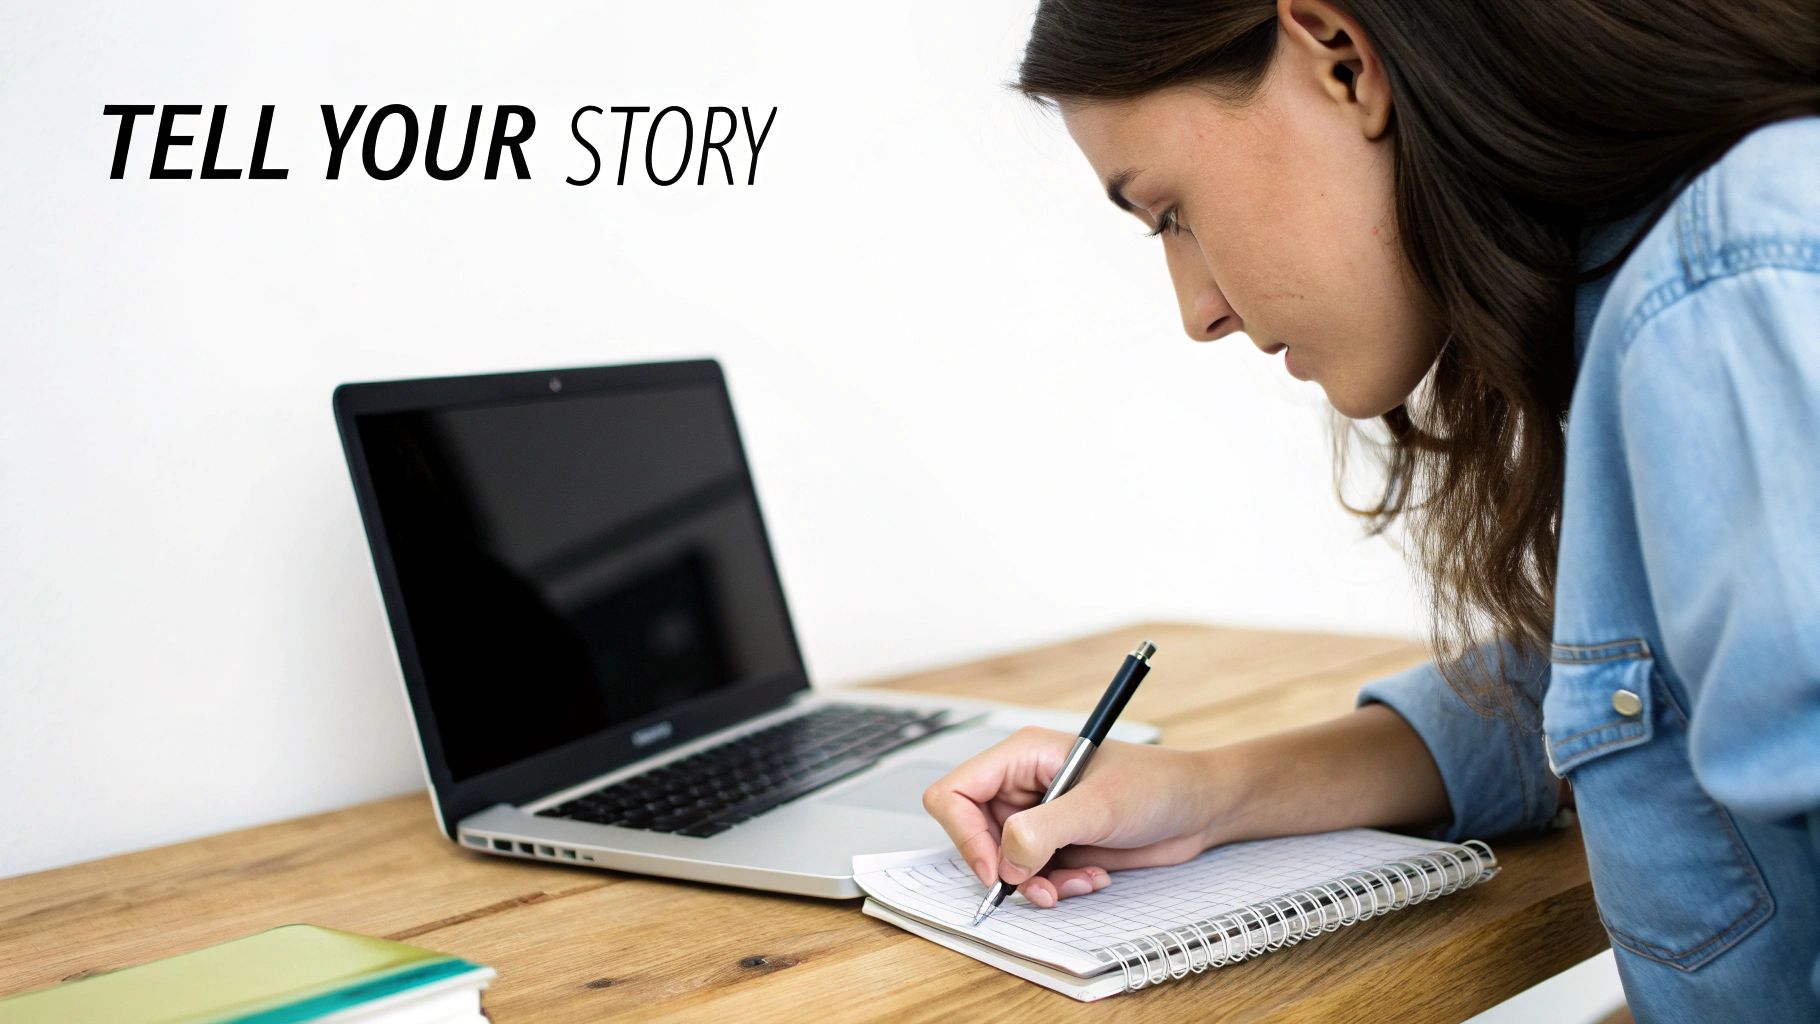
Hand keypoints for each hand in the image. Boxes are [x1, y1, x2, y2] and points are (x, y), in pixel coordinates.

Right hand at [922, 726, 1223, 907]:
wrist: (1199, 809)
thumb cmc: (1156, 785)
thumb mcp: (1098, 806)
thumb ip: (1042, 831)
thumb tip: (1005, 863)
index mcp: (1021, 757)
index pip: (954, 793)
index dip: (963, 834)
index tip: (994, 870)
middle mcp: (1022, 785)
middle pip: (974, 834)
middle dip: (1006, 868)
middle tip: (1039, 888)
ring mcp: (1039, 816)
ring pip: (1004, 862)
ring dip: (1037, 883)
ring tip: (1076, 883)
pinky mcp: (1056, 843)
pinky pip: (1033, 876)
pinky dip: (1057, 886)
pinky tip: (1092, 877)